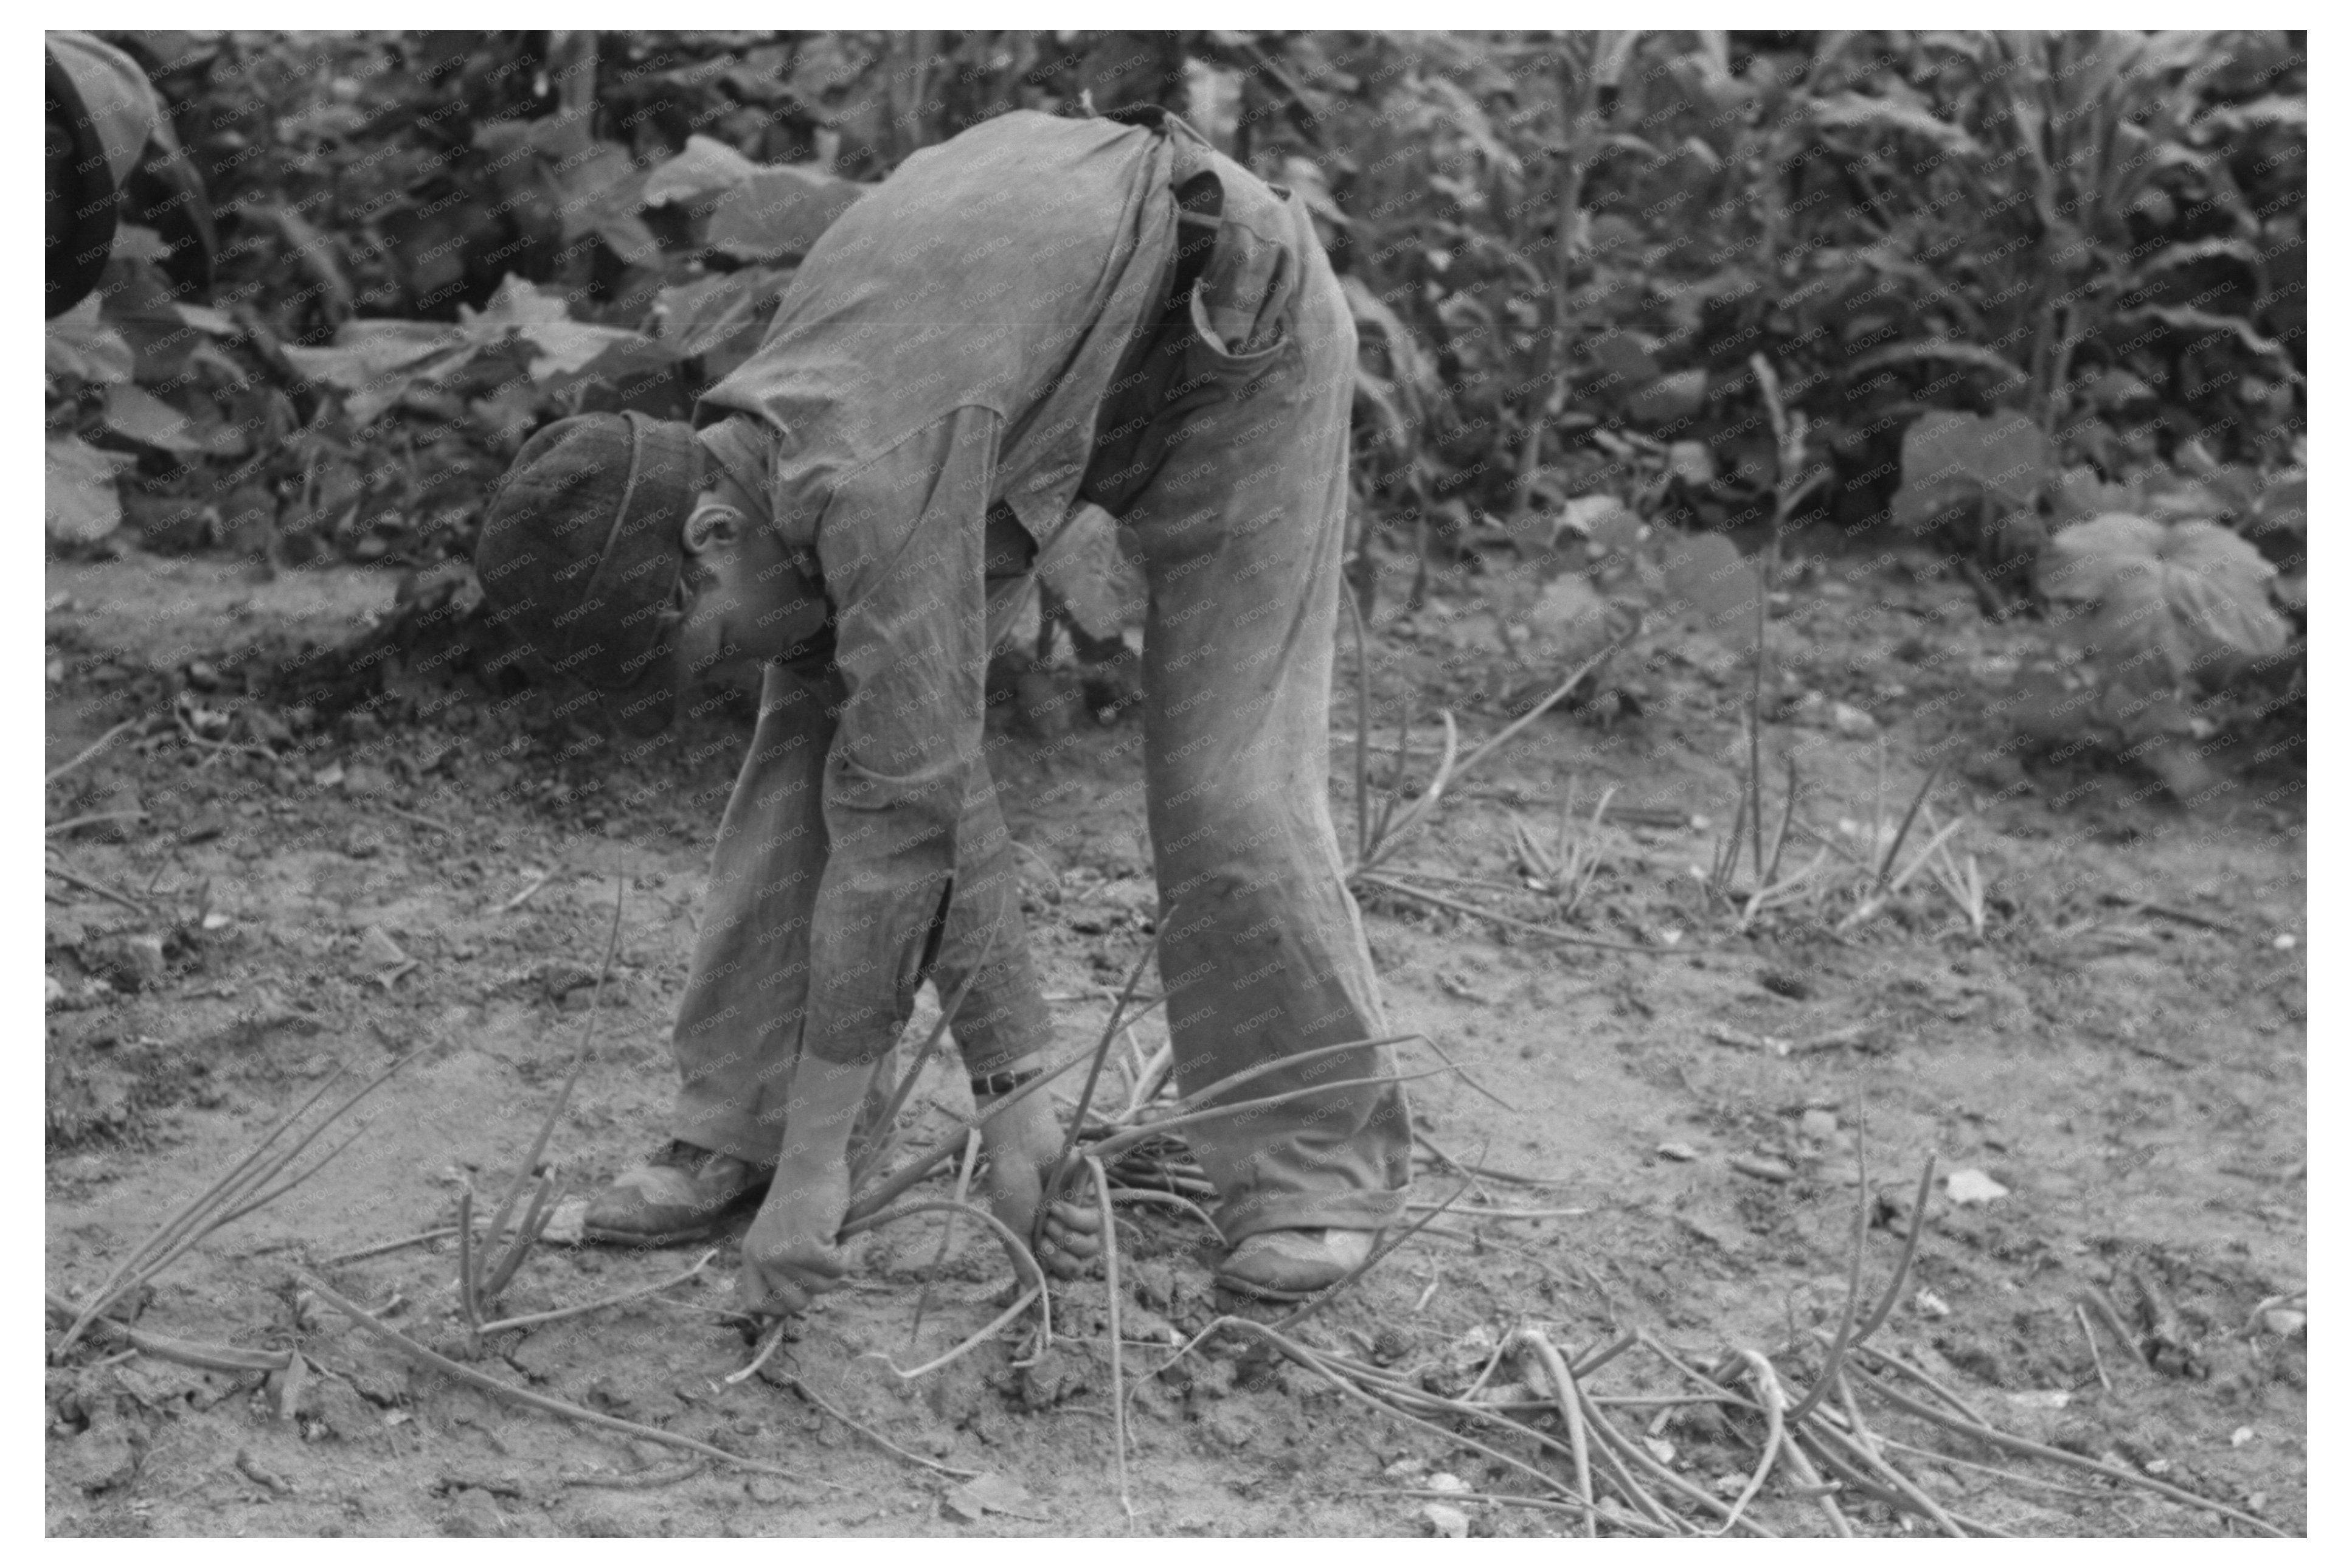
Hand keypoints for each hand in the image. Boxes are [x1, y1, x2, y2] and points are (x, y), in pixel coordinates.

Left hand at [735, 1158, 850, 1317]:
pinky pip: (838, 1270)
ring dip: (835, 1266)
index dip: (781, 1305)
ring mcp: (783, 1255)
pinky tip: (840, 1232)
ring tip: (833, 1237)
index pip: (756, 1304)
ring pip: (822, 1287)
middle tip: (824, 1257)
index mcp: (751, 1254)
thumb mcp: (781, 1233)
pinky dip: (847, 1253)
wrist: (811, 1161)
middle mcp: (762, 1258)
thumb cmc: (803, 1191)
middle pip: (796, 1303)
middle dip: (817, 1285)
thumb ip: (784, 1263)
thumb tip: (806, 1297)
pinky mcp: (807, 1249)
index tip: (802, 1288)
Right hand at [978, 1086, 1101, 1279]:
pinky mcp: (1091, 1201)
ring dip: (1066, 1234)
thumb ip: (1024, 1264)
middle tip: (1043, 1236)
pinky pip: (1096, 1224)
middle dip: (1059, 1256)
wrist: (1022, 1151)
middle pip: (1077, 1270)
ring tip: (1049, 1214)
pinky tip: (1058, 1205)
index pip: (1061, 1279)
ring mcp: (1078, 1220)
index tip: (1048, 1273)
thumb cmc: (1011, 1188)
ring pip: (1091, 1250)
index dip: (1057, 1281)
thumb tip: (1031, 1298)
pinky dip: (1075, 1217)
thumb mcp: (1011, 1231)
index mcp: (1040, 1248)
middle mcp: (1062, 1237)